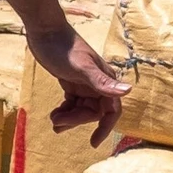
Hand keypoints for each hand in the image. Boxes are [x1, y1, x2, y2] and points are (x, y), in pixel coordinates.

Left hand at [30, 26, 129, 146]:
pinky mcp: (71, 81)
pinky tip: (54, 115)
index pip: (111, 110)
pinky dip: (64, 110)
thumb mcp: (80, 67)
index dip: (105, 128)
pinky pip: (72, 102)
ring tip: (53, 121)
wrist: (44, 29)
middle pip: (92, 112)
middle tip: (56, 123)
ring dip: (69, 118)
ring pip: (82, 109)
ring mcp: (84, 82)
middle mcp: (98, 82)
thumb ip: (102, 81)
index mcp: (105, 79)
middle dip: (76, 120)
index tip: (93, 143)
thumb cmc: (62, 47)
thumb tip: (128, 92)